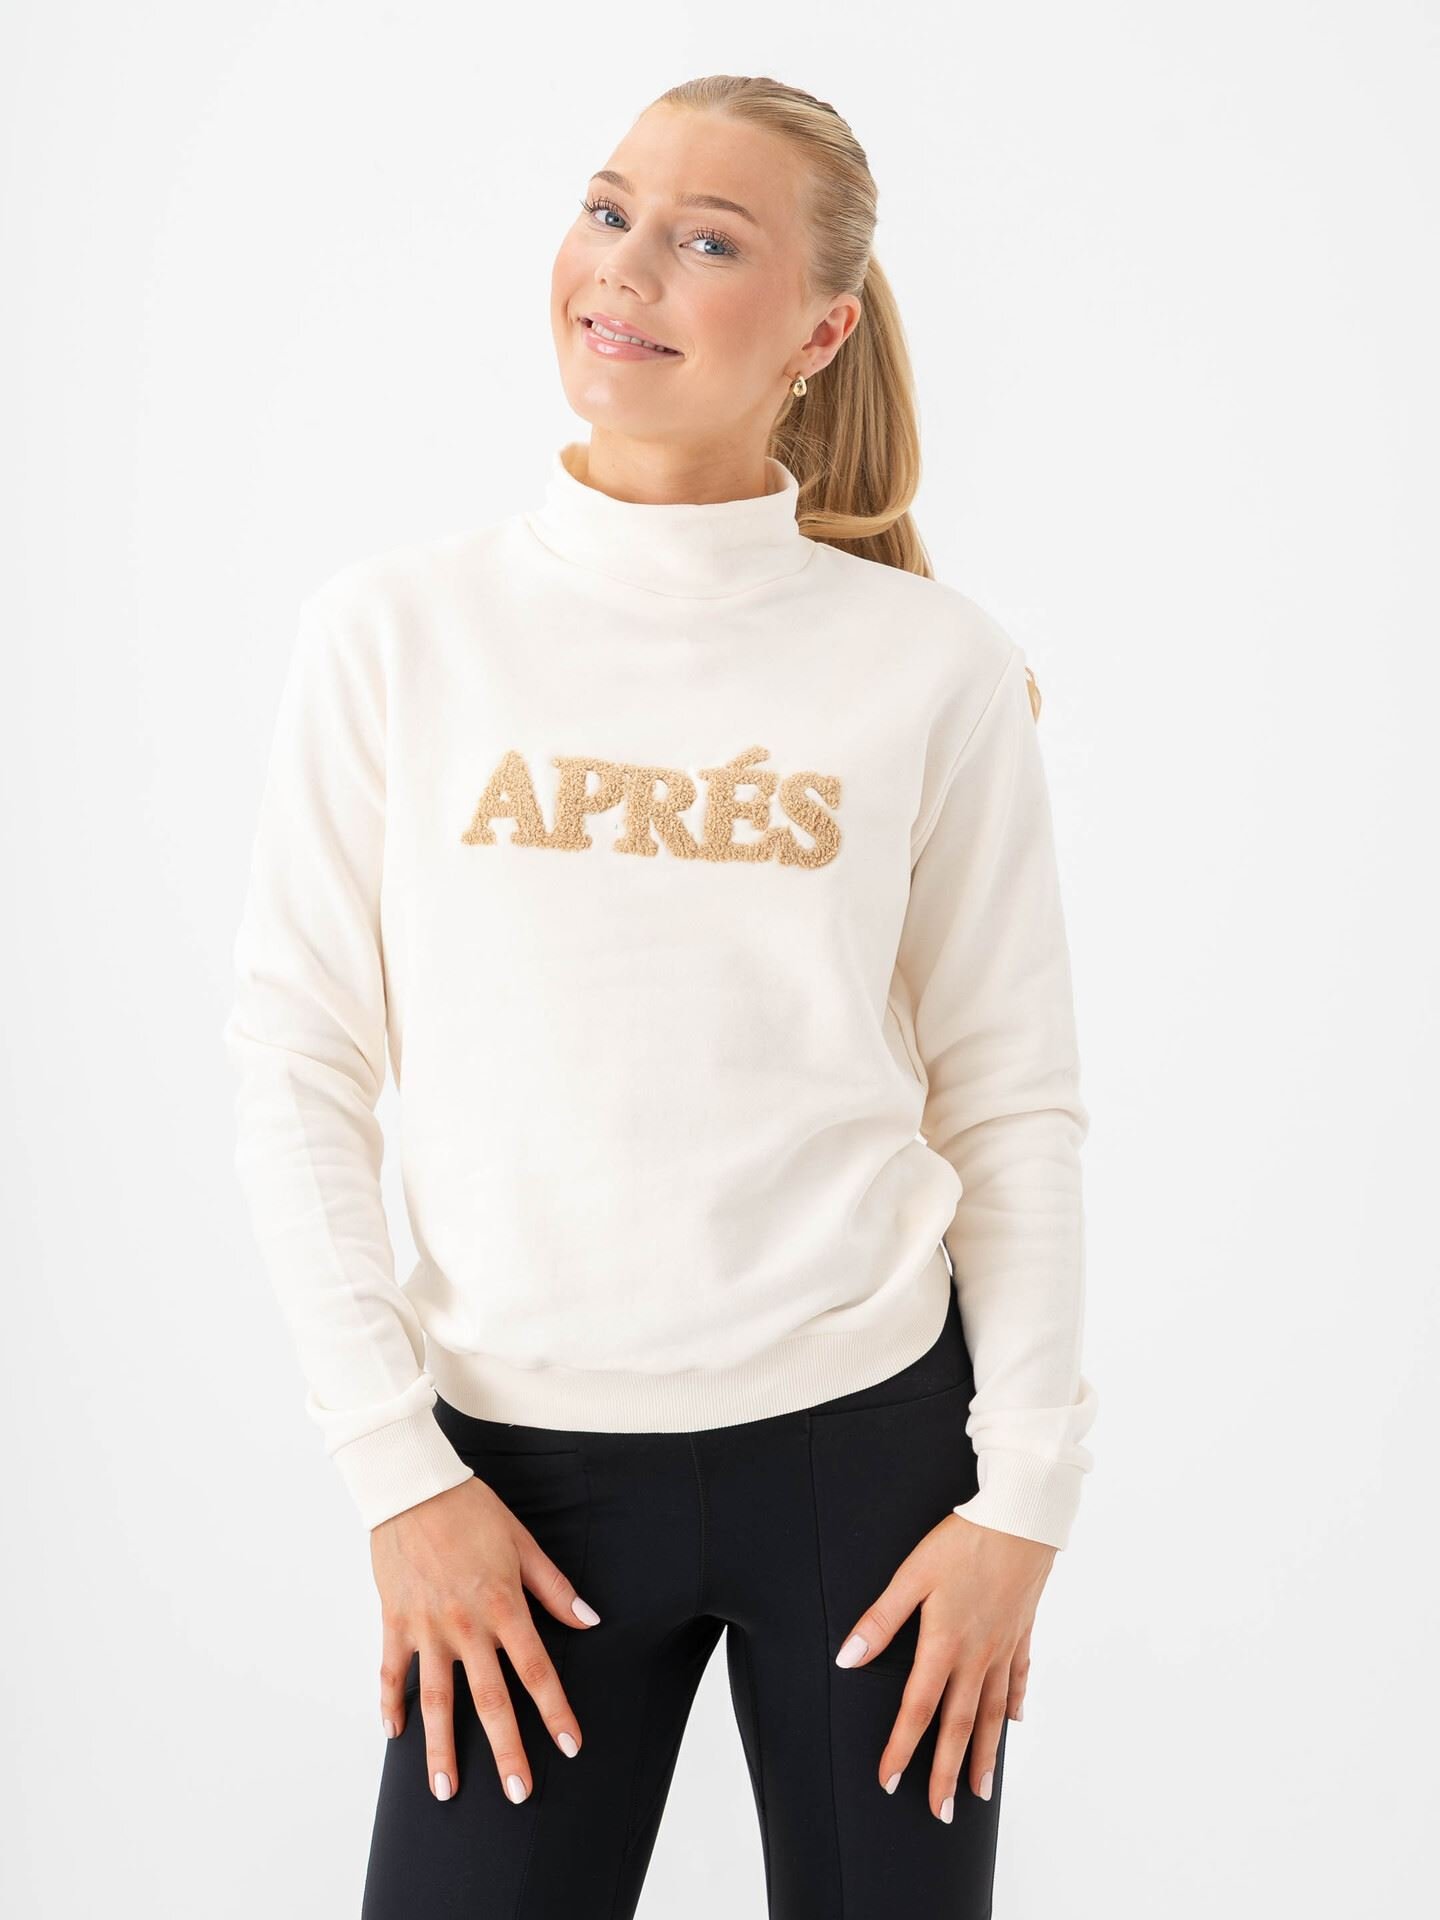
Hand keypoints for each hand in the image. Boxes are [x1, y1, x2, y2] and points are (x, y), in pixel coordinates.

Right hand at [371, 1475, 602, 1803]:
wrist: (412, 1486)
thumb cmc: (471, 1509)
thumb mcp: (522, 1542)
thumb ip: (554, 1588)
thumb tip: (589, 1621)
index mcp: (503, 1605)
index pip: (536, 1670)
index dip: (555, 1711)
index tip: (570, 1747)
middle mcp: (466, 1625)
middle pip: (490, 1699)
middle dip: (506, 1750)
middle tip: (517, 1794)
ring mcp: (426, 1628)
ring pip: (436, 1700)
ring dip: (442, 1749)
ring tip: (446, 1792)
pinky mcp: (394, 1622)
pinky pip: (391, 1672)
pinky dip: (391, 1705)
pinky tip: (395, 1736)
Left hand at [833, 1512, 1053, 1821]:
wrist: (1021, 1519)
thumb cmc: (963, 1542)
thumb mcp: (912, 1575)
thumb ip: (881, 1620)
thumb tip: (848, 1658)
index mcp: (944, 1644)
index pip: (918, 1710)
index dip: (901, 1748)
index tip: (888, 1782)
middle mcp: (977, 1657)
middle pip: (959, 1726)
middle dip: (947, 1773)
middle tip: (940, 1813)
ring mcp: (1003, 1648)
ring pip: (993, 1714)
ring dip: (984, 1755)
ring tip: (979, 1791)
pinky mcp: (1022, 1633)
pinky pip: (1019, 1680)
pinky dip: (1016, 1705)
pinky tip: (1014, 1724)